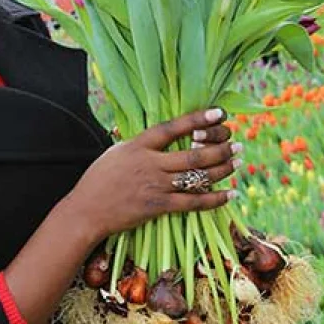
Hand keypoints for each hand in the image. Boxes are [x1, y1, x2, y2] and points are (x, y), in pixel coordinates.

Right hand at [63, 108, 239, 240]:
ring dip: (223, 169)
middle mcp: (150, 163)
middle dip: (220, 148)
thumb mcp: (116, 153)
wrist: (86, 211)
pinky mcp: (158, 207)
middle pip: (194, 153)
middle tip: (237, 144)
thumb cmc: (98, 180)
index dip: (197, 119)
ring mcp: (155, 185)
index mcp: (138, 145)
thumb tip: (160, 137)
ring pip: (198, 176)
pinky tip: (230, 194)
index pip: (172, 128)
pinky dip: (215, 199)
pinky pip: (194, 202)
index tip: (218, 112)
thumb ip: (139, 145)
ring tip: (237, 162)